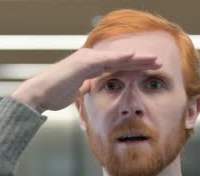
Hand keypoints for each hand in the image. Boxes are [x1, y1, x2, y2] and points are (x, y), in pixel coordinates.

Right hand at [10, 48, 160, 112]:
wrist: (40, 94)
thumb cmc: (55, 94)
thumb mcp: (75, 92)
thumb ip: (84, 87)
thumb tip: (88, 87)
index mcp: (90, 66)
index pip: (117, 66)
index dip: (134, 67)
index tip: (150, 69)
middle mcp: (90, 59)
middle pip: (121, 59)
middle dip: (141, 61)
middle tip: (159, 62)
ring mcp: (87, 59)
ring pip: (117, 57)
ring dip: (136, 58)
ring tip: (153, 59)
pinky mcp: (83, 62)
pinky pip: (106, 59)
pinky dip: (120, 58)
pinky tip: (133, 57)